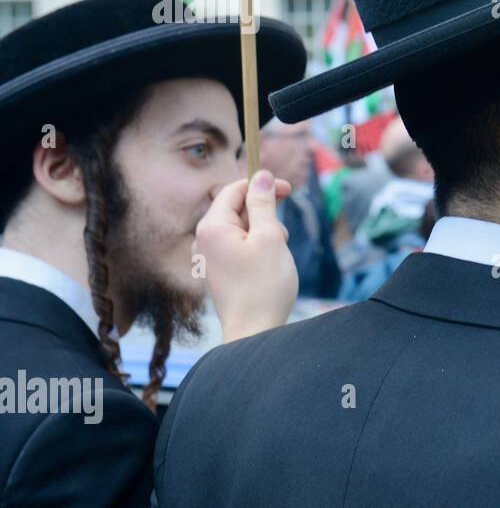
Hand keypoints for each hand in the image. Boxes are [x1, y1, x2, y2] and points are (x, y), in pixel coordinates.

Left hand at [195, 170, 297, 342]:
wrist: (253, 331)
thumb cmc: (263, 285)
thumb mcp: (270, 237)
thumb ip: (263, 203)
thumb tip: (261, 175)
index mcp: (211, 227)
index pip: (235, 190)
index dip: (263, 185)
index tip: (289, 191)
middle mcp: (203, 239)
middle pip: (236, 209)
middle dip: (264, 214)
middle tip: (283, 236)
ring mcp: (208, 257)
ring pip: (239, 229)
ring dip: (263, 233)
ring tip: (276, 255)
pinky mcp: (217, 272)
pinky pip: (236, 247)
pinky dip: (255, 248)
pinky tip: (267, 266)